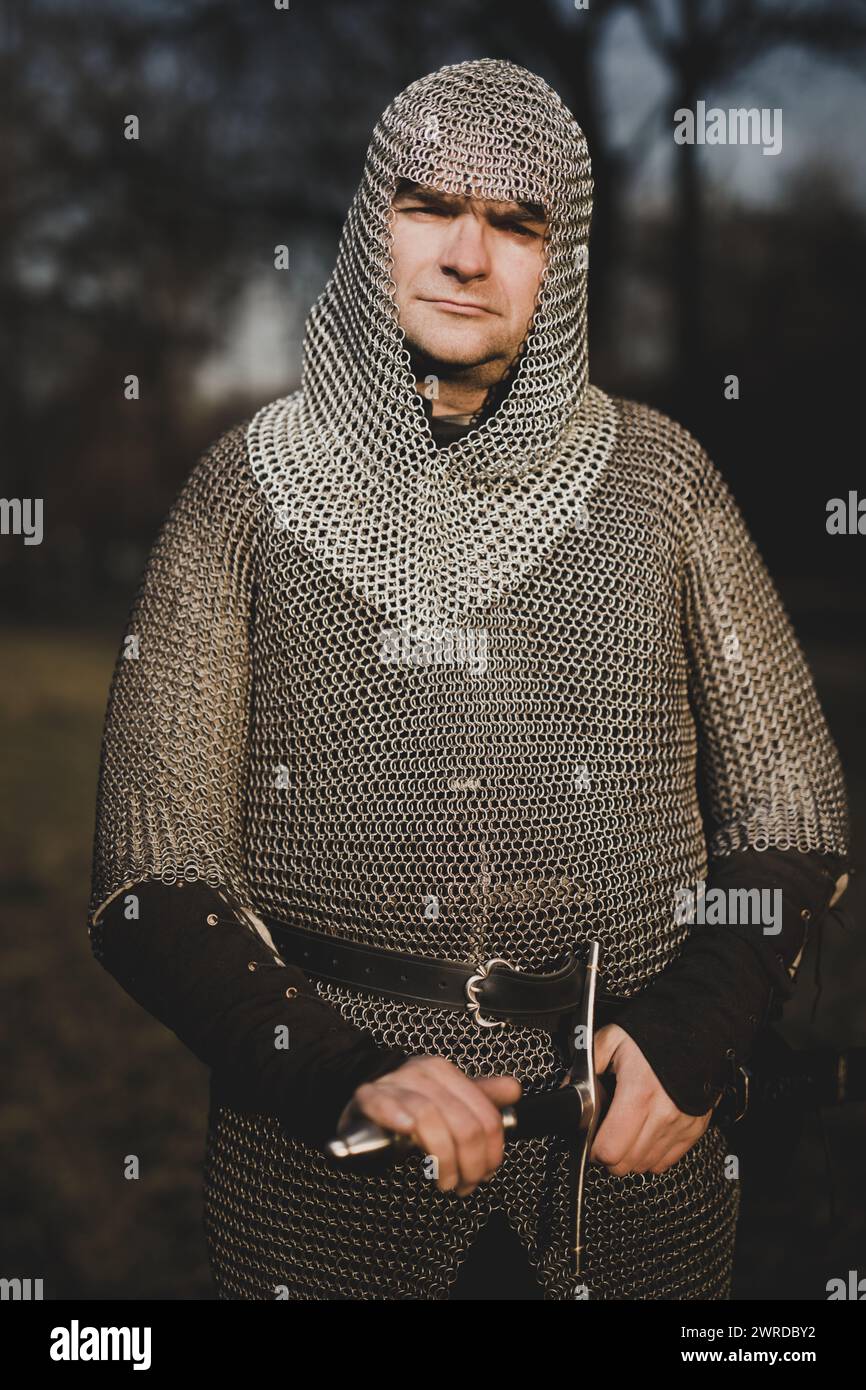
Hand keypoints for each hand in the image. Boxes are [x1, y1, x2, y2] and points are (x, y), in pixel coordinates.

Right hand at [339, 1055, 521, 1195]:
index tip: (484, 1173)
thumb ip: (481, 1098)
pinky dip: (397, 1118)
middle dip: (469, 1163)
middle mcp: (422, 1073)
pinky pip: (385, 1104)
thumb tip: (513, 1090)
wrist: (363, 1102)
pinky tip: (406, 1132)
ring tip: (444, 1180)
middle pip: (463, 1123)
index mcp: (445, 1072)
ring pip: (430, 1118)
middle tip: (464, 1183)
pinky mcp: (367, 1096)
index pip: (485, 1116)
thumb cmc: (408, 1106)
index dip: (490, 1153)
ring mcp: (394, 1083)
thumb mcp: (447, 1100)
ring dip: (442, 1158)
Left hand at [588, 1024, 713, 1175]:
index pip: (610, 1150)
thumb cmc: (654, 1034)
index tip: (591, 1137)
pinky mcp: (693, 1130)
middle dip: (609, 1154)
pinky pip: (665, 1162)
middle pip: (625, 1164)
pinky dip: (651, 1155)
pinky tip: (645, 1133)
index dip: (593, 1148)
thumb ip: (586, 1065)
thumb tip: (569, 1089)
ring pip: (644, 1167)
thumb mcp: (612, 1039)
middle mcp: (662, 1115)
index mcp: (638, 1093)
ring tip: (626, 1130)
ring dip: (630, 1156)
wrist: (697, 1032)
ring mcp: (680, 1126)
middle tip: (606, 1134)